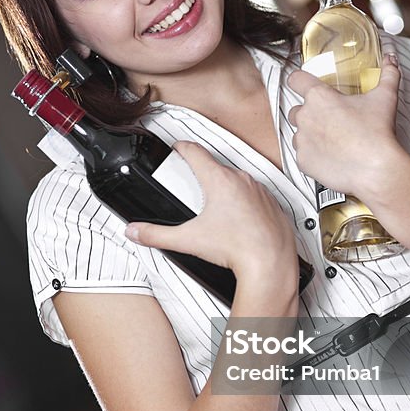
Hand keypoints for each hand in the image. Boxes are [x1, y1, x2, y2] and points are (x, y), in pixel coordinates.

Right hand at [125, 142, 298, 279]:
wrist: (270, 263)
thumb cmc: (238, 249)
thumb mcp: (188, 240)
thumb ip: (157, 235)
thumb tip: (137, 232)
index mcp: (220, 180)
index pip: (195, 151)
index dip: (181, 147)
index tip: (176, 148)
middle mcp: (242, 180)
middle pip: (215, 167)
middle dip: (201, 175)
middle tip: (190, 189)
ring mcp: (260, 191)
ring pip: (237, 181)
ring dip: (224, 189)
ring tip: (214, 210)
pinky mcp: (272, 203)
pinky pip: (255, 195)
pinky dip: (244, 202)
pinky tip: (238, 221)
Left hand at [287, 54, 402, 197]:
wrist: (375, 169)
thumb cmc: (376, 133)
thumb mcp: (384, 97)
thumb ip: (388, 74)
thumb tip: (391, 59)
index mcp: (319, 97)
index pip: (295, 79)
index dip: (300, 80)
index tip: (303, 83)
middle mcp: (305, 117)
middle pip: (297, 109)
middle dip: (311, 113)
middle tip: (331, 119)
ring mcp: (302, 140)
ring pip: (299, 133)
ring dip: (311, 134)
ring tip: (333, 139)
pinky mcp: (303, 160)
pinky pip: (302, 154)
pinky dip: (313, 154)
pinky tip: (331, 155)